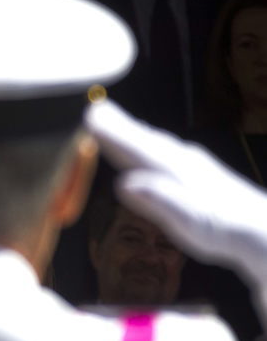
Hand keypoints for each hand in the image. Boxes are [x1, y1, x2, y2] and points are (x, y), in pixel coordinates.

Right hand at [85, 100, 266, 295]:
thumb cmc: (221, 228)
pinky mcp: (194, 172)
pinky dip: (144, 143)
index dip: (112, 134)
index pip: (136, 147)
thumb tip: (124, 183)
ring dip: (130, 131)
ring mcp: (189, 163)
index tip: (90, 117)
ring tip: (110, 120)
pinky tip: (142, 147)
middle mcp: (180, 160)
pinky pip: (160, 151)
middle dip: (118, 126)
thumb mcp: (189, 220)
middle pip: (143, 139)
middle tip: (94, 111)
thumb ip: (158, 199)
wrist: (258, 228)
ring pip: (152, 142)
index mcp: (173, 170)